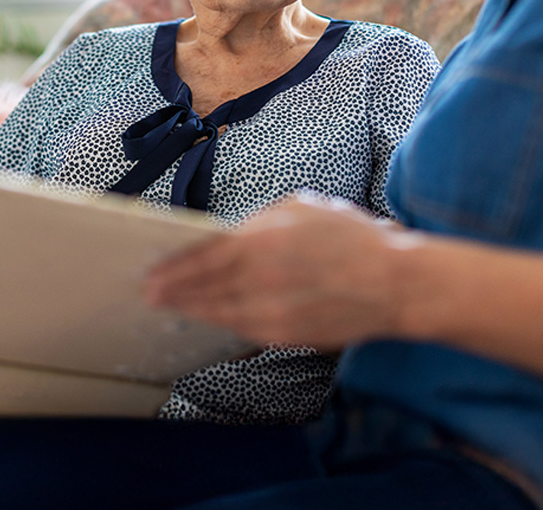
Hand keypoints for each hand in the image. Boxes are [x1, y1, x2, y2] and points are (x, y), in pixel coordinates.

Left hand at [144, 194, 409, 348]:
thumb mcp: (302, 207)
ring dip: (192, 310)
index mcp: (261, 239)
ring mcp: (270, 311)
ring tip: (172, 307)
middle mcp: (259, 278)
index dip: (174, 265)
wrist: (393, 283)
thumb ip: (261, 220)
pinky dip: (222, 323)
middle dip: (173, 291)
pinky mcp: (284, 335)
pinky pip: (242, 329)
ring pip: (218, 313)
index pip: (203, 255)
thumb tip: (233, 234)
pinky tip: (212, 318)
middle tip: (149, 293)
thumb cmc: (351, 237)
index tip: (153, 270)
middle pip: (202, 288)